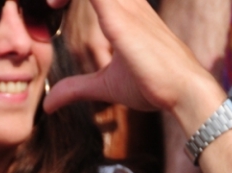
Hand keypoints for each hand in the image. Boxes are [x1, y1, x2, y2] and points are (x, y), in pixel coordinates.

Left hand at [46, 0, 221, 124]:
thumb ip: (76, 88)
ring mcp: (123, 5)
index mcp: (124, 9)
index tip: (52, 6)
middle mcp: (125, 0)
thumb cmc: (153, 85)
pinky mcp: (118, 17)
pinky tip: (53, 3)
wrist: (183, 88)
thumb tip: (48, 104)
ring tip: (50, 3)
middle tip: (49, 4)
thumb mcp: (106, 86)